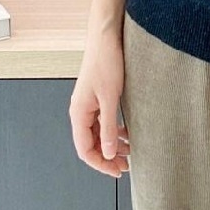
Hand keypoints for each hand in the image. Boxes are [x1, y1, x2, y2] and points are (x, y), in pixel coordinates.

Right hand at [68, 28, 130, 178]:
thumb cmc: (106, 62)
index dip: (100, 163)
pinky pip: (102, 121)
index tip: (117, 171)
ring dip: (112, 144)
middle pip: (91, 143)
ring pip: (98, 133)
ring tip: (130, 151)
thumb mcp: (110, 98)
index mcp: (79, 113)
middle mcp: (80, 110)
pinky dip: (113, 130)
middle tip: (127, 165)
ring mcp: (88, 104)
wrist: (106, 37)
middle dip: (108, 156)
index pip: (85, 150)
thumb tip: (109, 153)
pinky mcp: (97, 96)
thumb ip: (109, 127)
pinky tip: (127, 132)